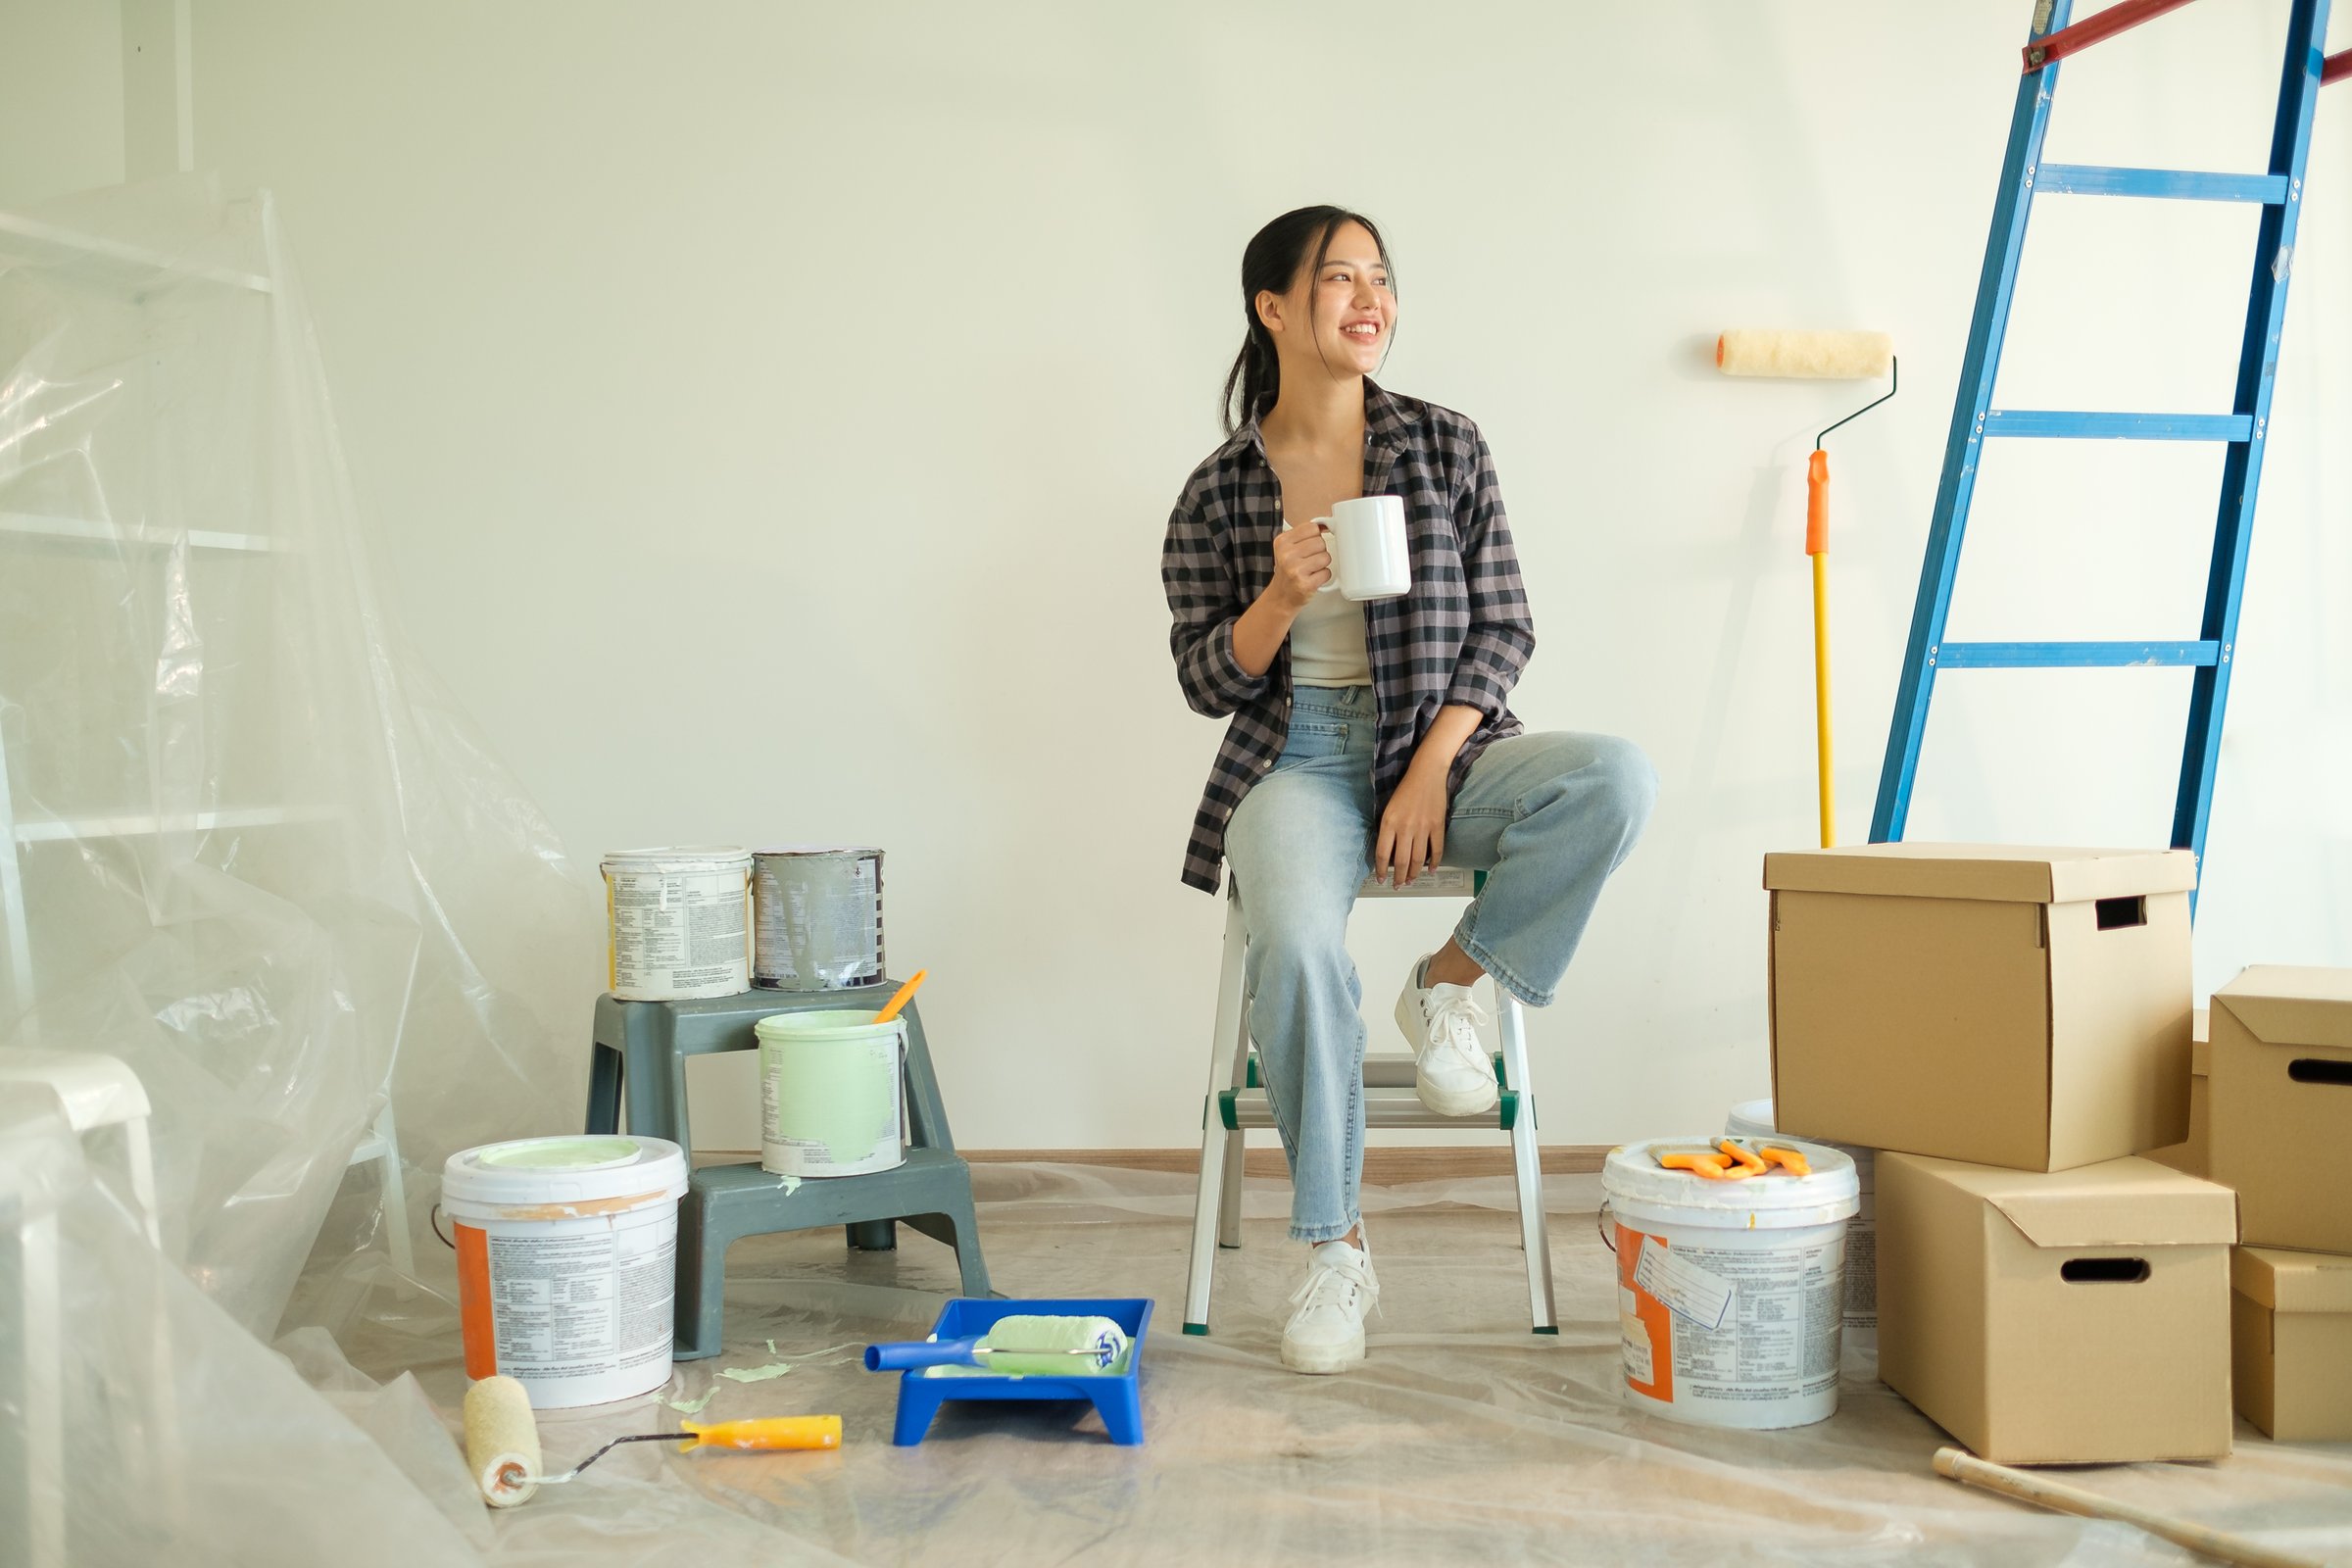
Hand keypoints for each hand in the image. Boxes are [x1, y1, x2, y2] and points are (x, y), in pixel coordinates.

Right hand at [1266, 523, 1332, 609]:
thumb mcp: (1288, 548)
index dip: (1315, 536)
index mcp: (1282, 542)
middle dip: (1319, 551)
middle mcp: (1286, 555)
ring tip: (1311, 569)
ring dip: (1322, 564)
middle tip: (1309, 560)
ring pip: (1326, 557)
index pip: (1312, 528)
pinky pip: (1327, 573)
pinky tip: (1313, 578)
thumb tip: (1326, 524)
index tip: (1311, 544)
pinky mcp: (1305, 584)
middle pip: (1320, 542)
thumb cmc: (1288, 570)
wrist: (1281, 595)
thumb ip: (1304, 535)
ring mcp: (1295, 570)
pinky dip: (1323, 576)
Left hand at [1374, 766, 1448, 888]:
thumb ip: (1387, 830)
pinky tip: (1431, 870)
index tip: (1381, 879)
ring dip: (1414, 873)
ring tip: (1411, 881)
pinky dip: (1434, 863)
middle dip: (1398, 878)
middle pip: (1401, 861)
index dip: (1381, 870)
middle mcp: (1405, 828)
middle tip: (1397, 886)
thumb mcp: (1388, 809)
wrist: (1426, 773)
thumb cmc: (1405, 789)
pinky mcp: (1437, 826)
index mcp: (1389, 823)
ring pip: (1418, 859)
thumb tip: (1388, 853)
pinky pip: (1437, 850)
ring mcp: (1423, 828)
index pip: (1382, 853)